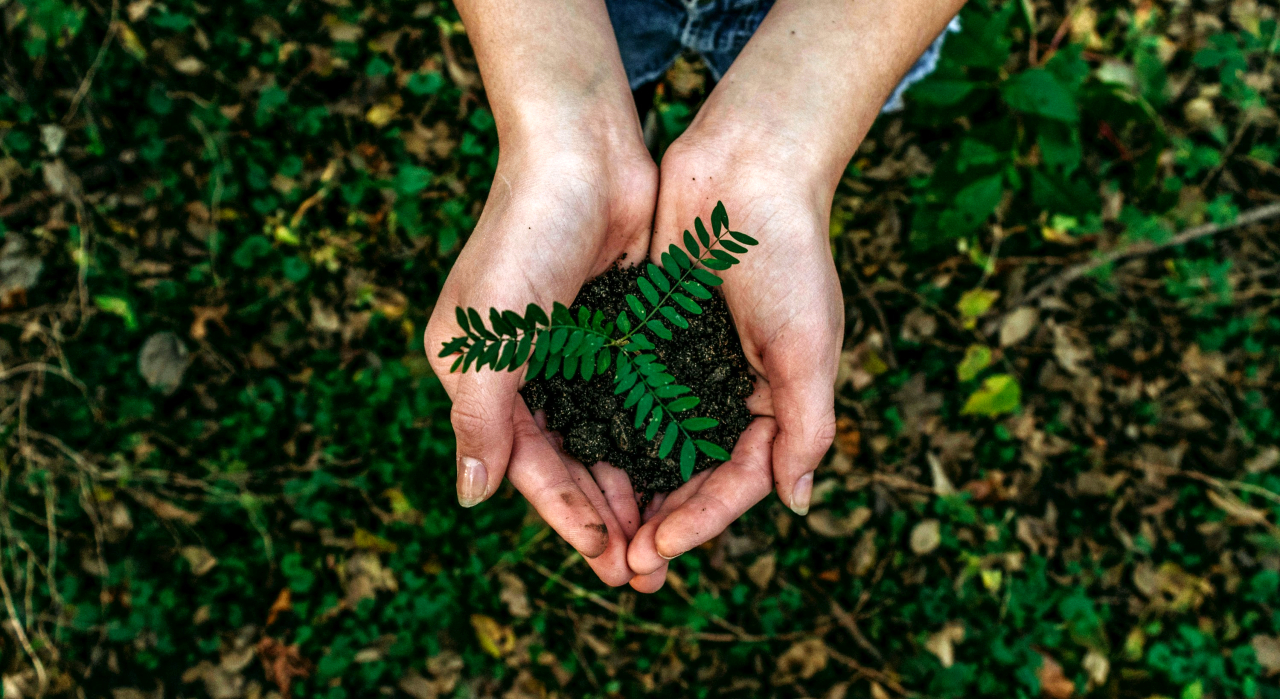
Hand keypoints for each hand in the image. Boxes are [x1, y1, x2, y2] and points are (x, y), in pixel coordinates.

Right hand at [424, 138, 656, 585]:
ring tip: (667, 537)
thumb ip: (480, 418)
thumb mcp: (490, 334)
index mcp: (480, 376)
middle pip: (568, 462)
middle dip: (604, 516)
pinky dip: (653, 438)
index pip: (527, 465)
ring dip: (633, 487)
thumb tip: (471, 498)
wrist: (583, 150)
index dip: (567, 516)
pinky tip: (682, 472)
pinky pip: (635, 400)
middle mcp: (524, 371)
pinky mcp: (616, 331)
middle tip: (645, 571)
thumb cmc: (525, 236)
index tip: (608, 560)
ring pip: (605, 439)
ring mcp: (572, 351)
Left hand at [625, 131, 842, 590]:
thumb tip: (795, 503)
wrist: (747, 166)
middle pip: (690, 474)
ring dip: (627, 488)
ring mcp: (686, 364)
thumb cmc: (788, 254)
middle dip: (659, 521)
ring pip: (652, 443)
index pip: (736, 481)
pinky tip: (575, 458)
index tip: (655, 551)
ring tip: (595, 532)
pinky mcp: (649, 333)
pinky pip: (625, 394)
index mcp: (774, 401)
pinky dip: (605, 429)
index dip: (699, 521)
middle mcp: (728, 390)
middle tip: (621, 567)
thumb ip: (806, 426)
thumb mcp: (808, 346)